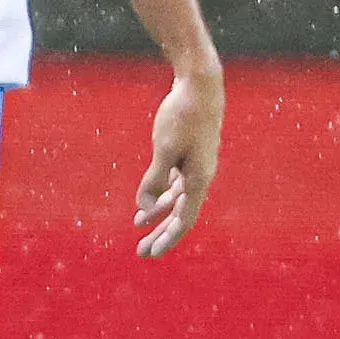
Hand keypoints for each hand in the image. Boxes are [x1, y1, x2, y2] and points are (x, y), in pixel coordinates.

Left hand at [135, 67, 222, 257]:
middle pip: (181, 213)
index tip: (152, 253)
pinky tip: (146, 202)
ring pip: (177, 199)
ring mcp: (196, 165)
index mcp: (199, 179)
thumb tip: (145, 208)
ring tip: (138, 227)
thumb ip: (154, 180)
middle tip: (142, 253)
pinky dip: (161, 194)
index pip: (184, 219)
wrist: (200, 85)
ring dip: (159, 214)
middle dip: (161, 233)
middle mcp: (201, 176)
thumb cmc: (183, 115)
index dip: (168, 238)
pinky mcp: (190, 154)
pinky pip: (176, 183)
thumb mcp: (163, 149)